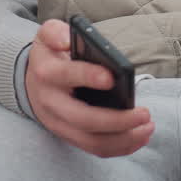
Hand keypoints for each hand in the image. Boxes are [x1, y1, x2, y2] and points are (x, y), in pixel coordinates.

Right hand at [24, 19, 153, 157]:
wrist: (32, 80)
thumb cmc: (50, 54)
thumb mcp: (47, 35)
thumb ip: (55, 32)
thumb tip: (67, 40)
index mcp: (47, 72)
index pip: (66, 75)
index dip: (88, 76)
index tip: (112, 78)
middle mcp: (51, 102)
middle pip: (83, 119)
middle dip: (116, 120)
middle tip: (144, 113)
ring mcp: (59, 123)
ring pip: (91, 140)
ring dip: (123, 139)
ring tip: (147, 127)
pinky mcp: (69, 135)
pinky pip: (94, 148)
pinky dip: (119, 147)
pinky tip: (139, 137)